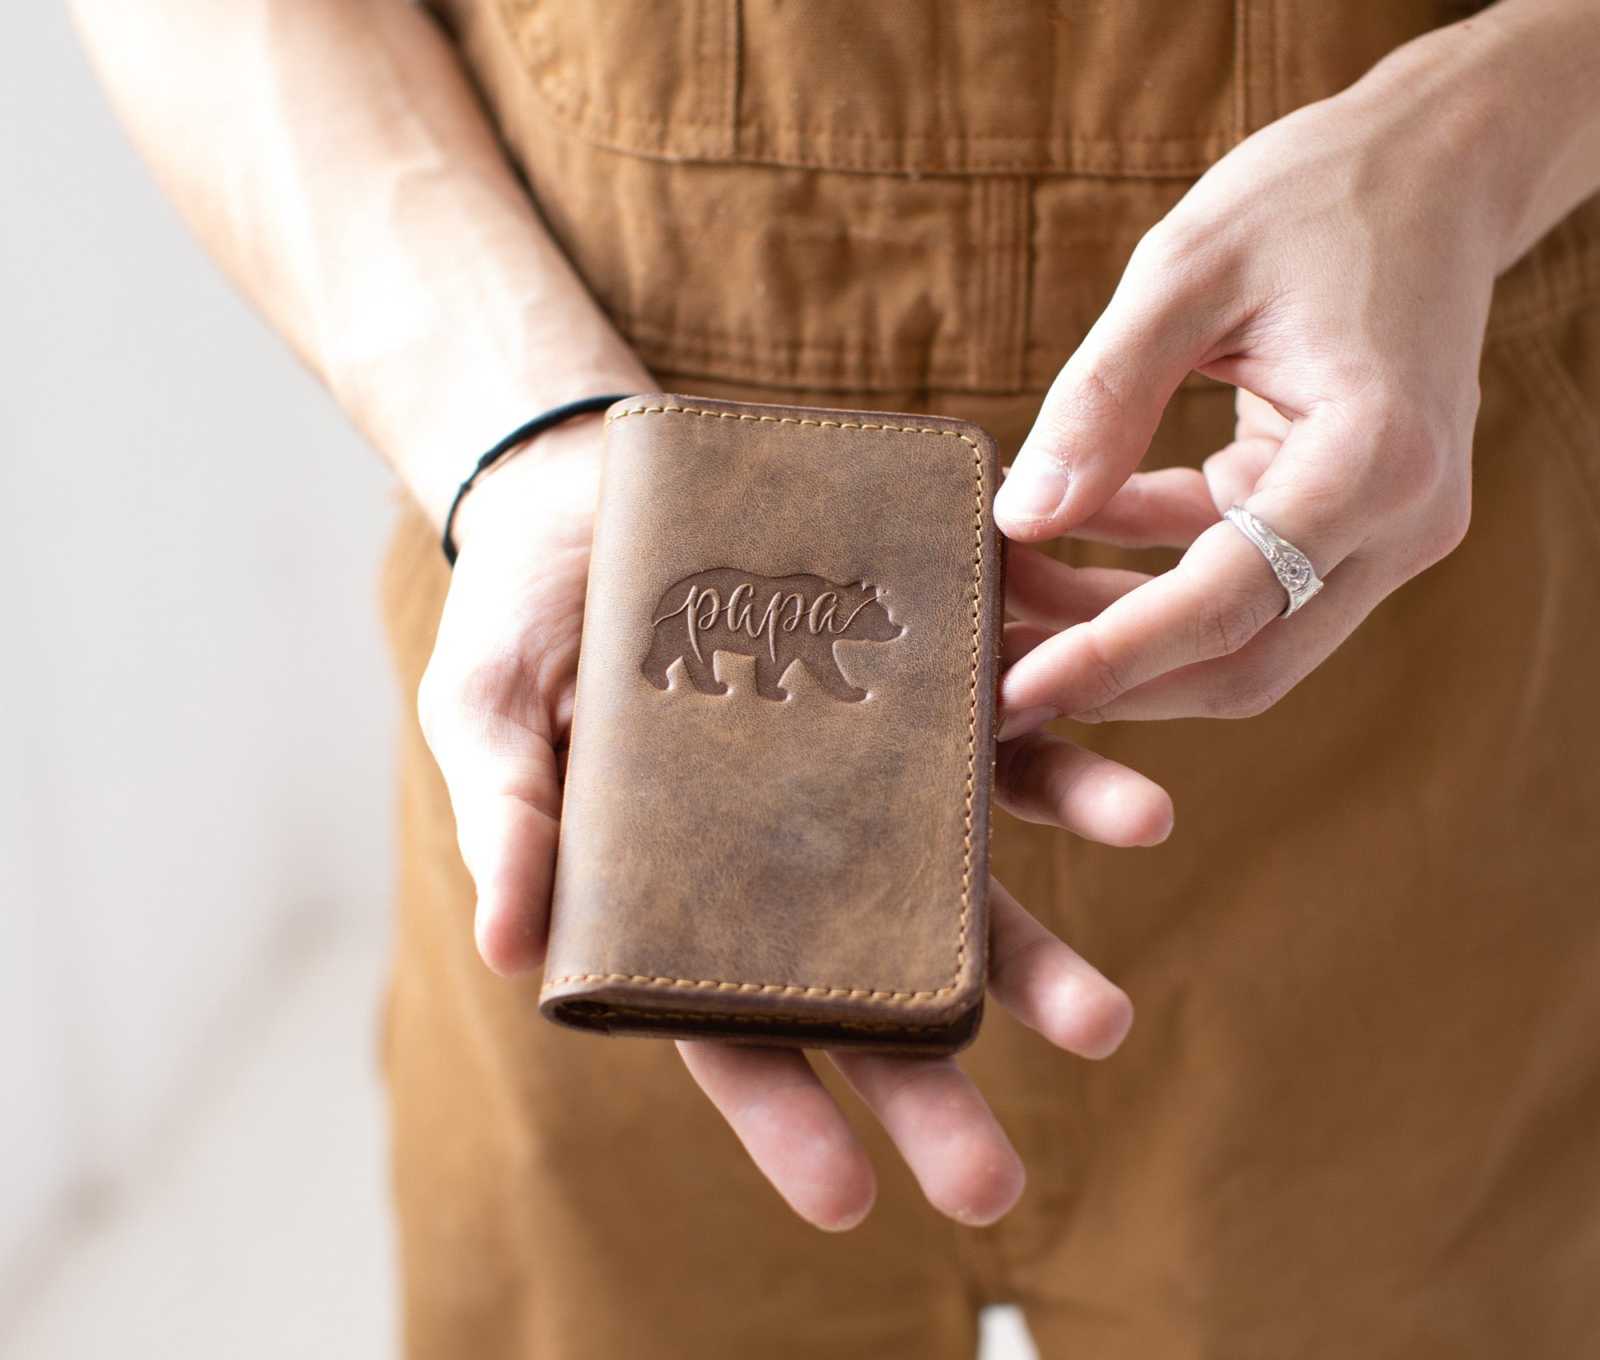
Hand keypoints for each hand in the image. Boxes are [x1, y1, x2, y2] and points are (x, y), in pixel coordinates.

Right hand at [417, 418, 1169, 1230]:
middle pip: (872, 980)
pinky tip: (1133, 811)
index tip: (843, 1198)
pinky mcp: (919, 670)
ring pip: (966, 875)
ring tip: (1101, 1018)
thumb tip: (510, 952)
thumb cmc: (522, 618)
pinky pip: (1010, 728)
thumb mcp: (486, 717)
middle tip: (992, 1181)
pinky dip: (1071, 772)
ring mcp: (871, 764)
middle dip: (936, 1076)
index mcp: (686, 890)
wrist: (592, 480)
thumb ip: (509, 825)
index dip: (786, 1116)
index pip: (736, 1025)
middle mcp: (798, 848)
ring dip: (1041, 945)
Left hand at [993, 41, 1502, 731]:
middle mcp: (1401, 519)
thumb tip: (1020, 518)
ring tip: (1007, 591)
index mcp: (1377, 458)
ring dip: (1119, 629)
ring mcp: (1383, 528)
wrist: (1436, 164)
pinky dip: (1149, 571)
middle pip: (1243, 658)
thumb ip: (1102, 401)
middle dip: (1113, 679)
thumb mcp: (1186, 274)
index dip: (1111, 659)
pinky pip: (1234, 575)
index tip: (1010, 690)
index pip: (1228, 604)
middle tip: (992, 675)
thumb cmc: (1317, 195)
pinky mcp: (1347, 516)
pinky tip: (1063, 533)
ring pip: (1238, 635)